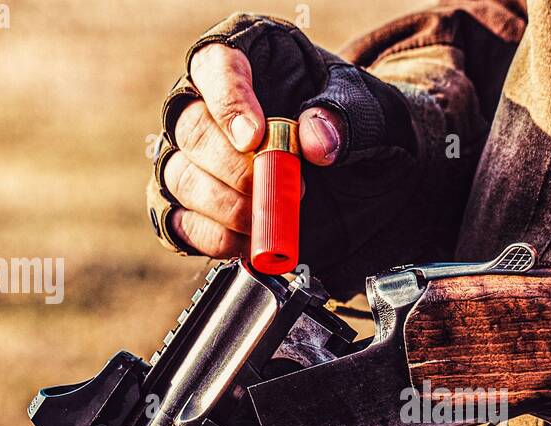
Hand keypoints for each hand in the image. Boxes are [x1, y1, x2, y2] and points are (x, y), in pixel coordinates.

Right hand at [146, 15, 420, 295]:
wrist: (366, 172)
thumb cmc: (357, 124)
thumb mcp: (370, 110)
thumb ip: (346, 117)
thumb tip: (315, 141)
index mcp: (248, 58)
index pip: (216, 65)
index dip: (228, 102)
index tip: (254, 137)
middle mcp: (208, 103)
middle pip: (190, 129)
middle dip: (232, 166)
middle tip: (277, 185)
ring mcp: (196, 156)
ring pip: (180, 177)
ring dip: (224, 205)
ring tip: (269, 217)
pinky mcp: (197, 204)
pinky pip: (181, 223)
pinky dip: (212, 239)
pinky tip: (247, 242)